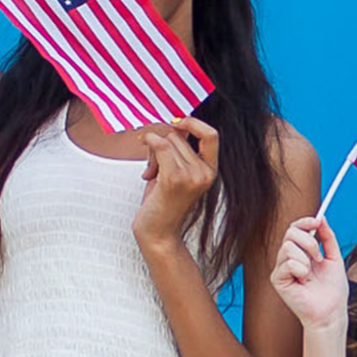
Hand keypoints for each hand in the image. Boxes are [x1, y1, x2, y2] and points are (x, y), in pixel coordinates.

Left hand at [132, 116, 218, 248]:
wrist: (158, 233)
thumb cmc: (162, 204)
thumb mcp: (176, 173)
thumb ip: (179, 151)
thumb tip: (175, 123)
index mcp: (210, 171)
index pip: (211, 135)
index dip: (193, 123)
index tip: (176, 123)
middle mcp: (205, 173)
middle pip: (179, 136)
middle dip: (161, 142)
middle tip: (153, 163)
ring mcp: (192, 176)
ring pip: (167, 140)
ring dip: (152, 151)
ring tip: (152, 172)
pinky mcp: (175, 180)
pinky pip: (159, 146)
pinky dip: (148, 144)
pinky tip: (145, 163)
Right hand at [271, 216, 350, 332]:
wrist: (331, 311)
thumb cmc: (333, 289)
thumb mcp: (334, 257)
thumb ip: (328, 238)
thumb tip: (322, 218)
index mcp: (301, 251)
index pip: (295, 228)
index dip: (305, 222)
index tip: (317, 222)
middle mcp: (288, 257)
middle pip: (290, 233)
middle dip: (309, 242)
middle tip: (320, 258)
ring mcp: (281, 268)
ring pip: (288, 247)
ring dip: (306, 259)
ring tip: (312, 273)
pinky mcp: (277, 279)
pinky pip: (286, 263)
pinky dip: (300, 269)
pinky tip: (304, 281)